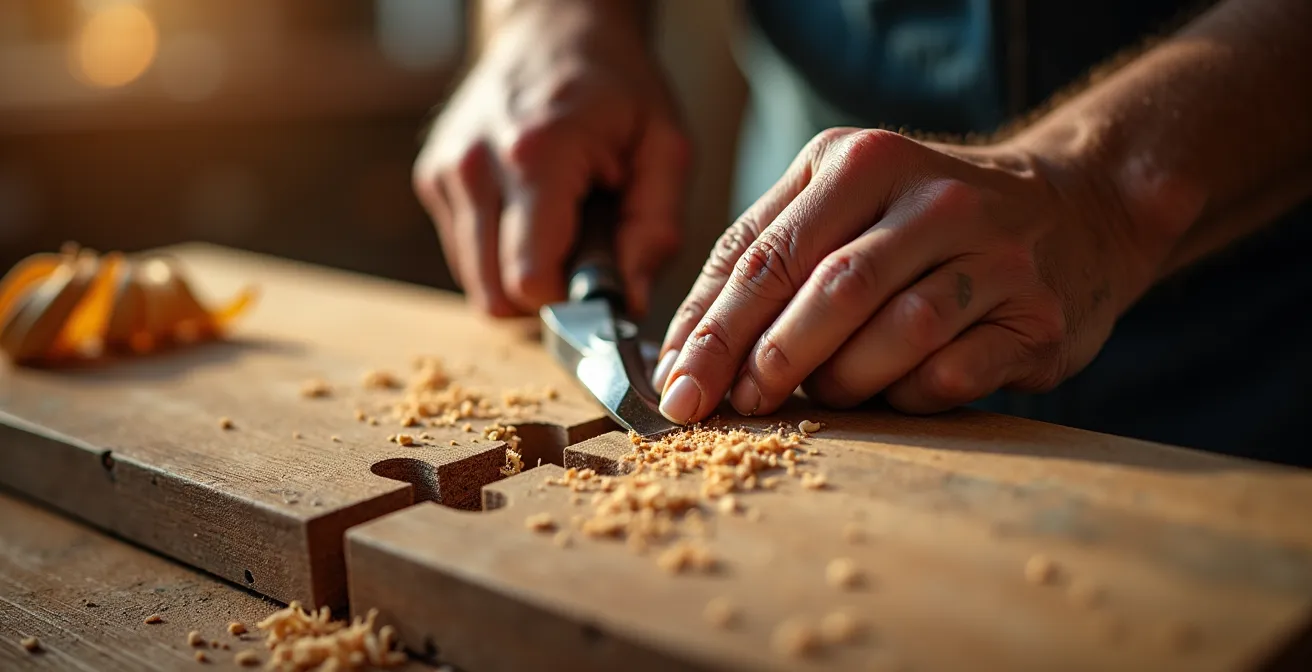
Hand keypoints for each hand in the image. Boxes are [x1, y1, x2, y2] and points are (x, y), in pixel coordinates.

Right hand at [413, 1, 688, 316]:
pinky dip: (501, 253)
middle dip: (545, 298)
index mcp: (535, 158)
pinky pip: (465, 256)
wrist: (554, 26)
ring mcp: (445, 174)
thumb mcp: (665, 148)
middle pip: (495, 298)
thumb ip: (655, 230)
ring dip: (521, 276)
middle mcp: (475, 168)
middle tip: (583, 254)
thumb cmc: (617, 88)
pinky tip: (531, 213)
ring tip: (559, 225)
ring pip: (475, 285)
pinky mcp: (432, 180)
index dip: (571, 299)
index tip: (601, 273)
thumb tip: (629, 306)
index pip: (530, 283)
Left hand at [652, 127, 1158, 423]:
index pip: (763, 252)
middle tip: (735, 406)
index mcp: (857, 161)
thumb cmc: (922, 221)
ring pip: (892, 333)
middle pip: (826, 289)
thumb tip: (683, 354)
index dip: (711, 329)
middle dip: (767, 360)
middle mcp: (928, 196)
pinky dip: (906, 396)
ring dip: (840, 383)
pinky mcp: (1035, 312)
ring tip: (820, 397)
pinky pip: (951, 373)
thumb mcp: (840, 203)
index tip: (676, 388)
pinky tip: (893, 395)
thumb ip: (764, 259)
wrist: (1075, 207)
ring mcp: (991, 252)